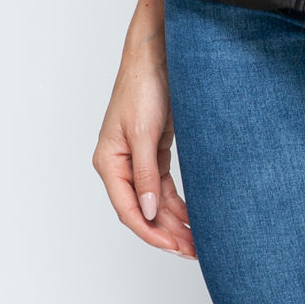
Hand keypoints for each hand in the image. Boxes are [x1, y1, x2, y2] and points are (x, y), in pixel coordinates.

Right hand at [92, 34, 195, 257]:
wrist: (156, 53)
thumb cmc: (143, 85)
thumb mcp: (145, 132)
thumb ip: (144, 174)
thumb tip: (147, 211)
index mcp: (109, 162)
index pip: (128, 210)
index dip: (151, 232)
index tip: (174, 247)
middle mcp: (120, 164)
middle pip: (142, 209)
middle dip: (166, 232)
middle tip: (193, 250)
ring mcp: (136, 158)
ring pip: (154, 200)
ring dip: (173, 220)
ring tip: (196, 240)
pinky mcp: (153, 149)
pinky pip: (162, 185)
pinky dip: (176, 202)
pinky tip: (191, 216)